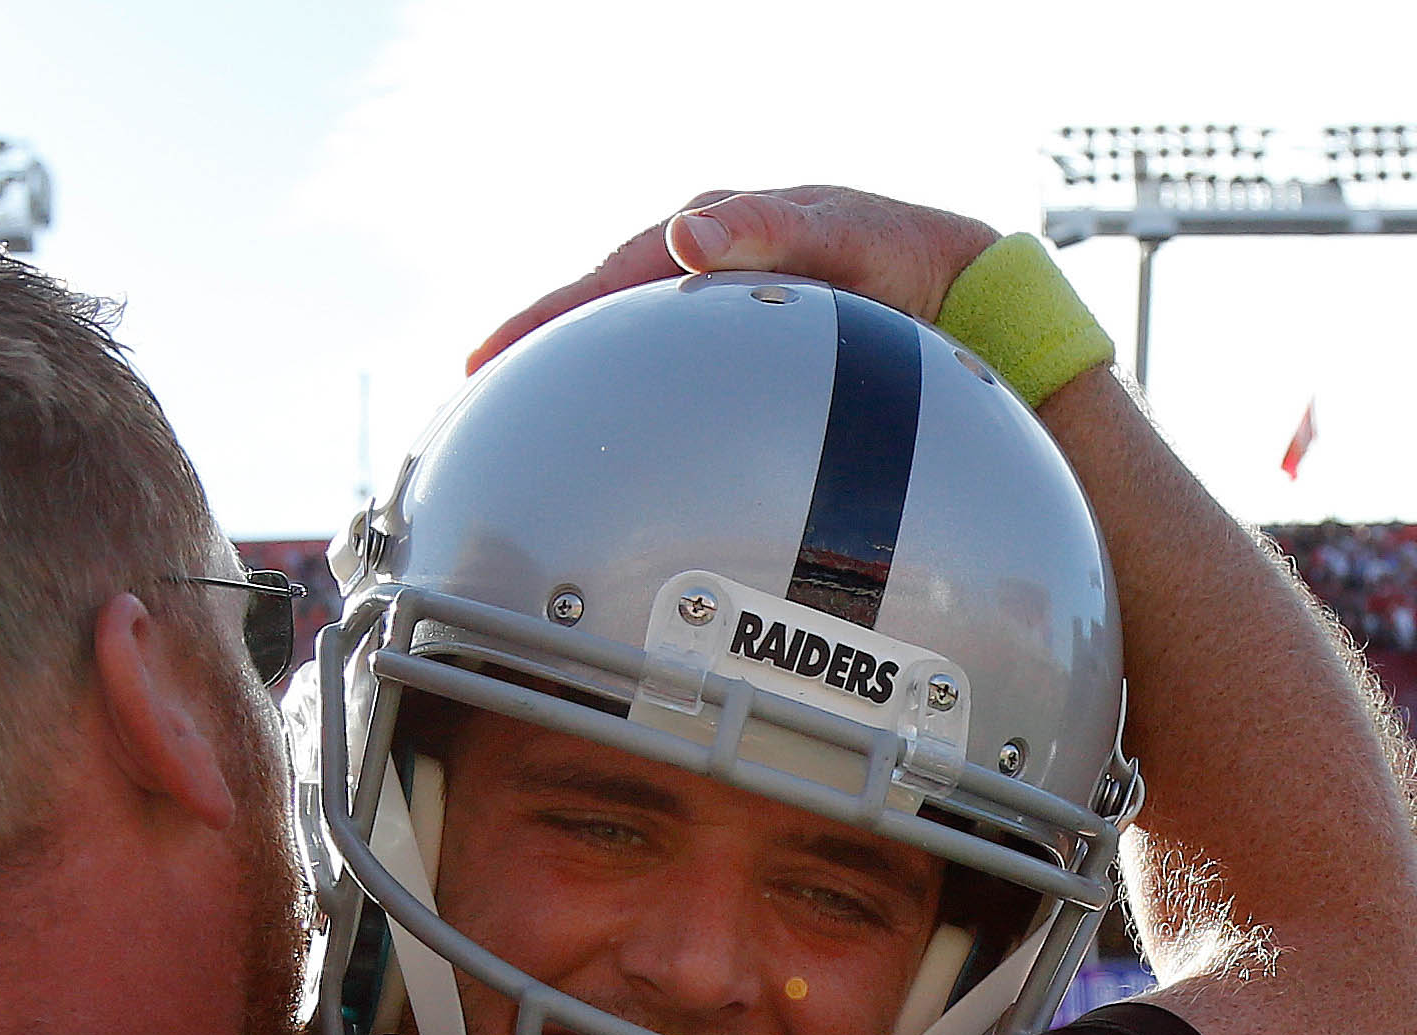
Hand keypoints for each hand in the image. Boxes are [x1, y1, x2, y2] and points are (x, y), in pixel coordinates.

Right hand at [470, 187, 1001, 374]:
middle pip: (601, 307)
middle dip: (537, 346)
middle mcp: (700, 262)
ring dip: (567, 368)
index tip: (491, 358)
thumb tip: (686, 233)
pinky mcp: (725, 336)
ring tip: (506, 412)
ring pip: (623, 334)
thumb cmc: (894, 255)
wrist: (944, 280)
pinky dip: (615, 383)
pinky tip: (586, 422)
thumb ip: (769, 230)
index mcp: (713, 233)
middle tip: (471, 395)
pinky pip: (656, 358)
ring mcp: (709, 301)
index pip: (611, 278)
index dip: (549, 319)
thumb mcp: (840, 235)